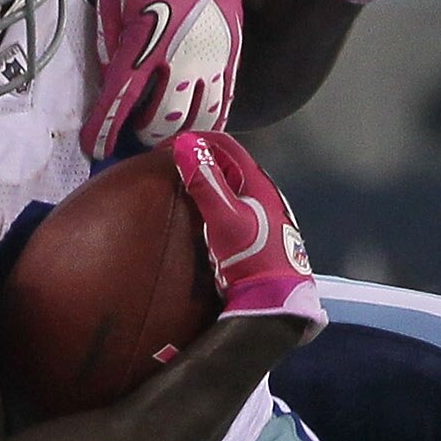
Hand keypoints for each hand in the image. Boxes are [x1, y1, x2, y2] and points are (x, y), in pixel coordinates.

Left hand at [84, 0, 242, 158]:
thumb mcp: (111, 1)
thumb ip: (108, 45)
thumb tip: (110, 82)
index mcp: (144, 42)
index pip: (119, 100)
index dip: (103, 130)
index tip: (92, 147)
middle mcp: (179, 56)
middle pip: (162, 121)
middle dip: (142, 135)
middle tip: (132, 133)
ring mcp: (210, 59)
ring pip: (197, 120)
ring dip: (176, 133)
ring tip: (163, 131)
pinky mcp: (231, 57)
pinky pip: (222, 103)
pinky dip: (206, 121)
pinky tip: (193, 123)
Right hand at [170, 131, 322, 339]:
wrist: (274, 299)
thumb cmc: (253, 256)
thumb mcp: (224, 218)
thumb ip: (205, 182)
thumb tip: (185, 144)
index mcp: (258, 181)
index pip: (224, 144)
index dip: (194, 140)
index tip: (165, 150)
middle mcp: (263, 191)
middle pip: (227, 162)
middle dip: (198, 158)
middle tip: (170, 168)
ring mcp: (262, 211)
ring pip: (229, 183)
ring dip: (205, 180)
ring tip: (180, 189)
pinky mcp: (259, 230)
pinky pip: (232, 202)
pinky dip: (213, 199)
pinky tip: (201, 215)